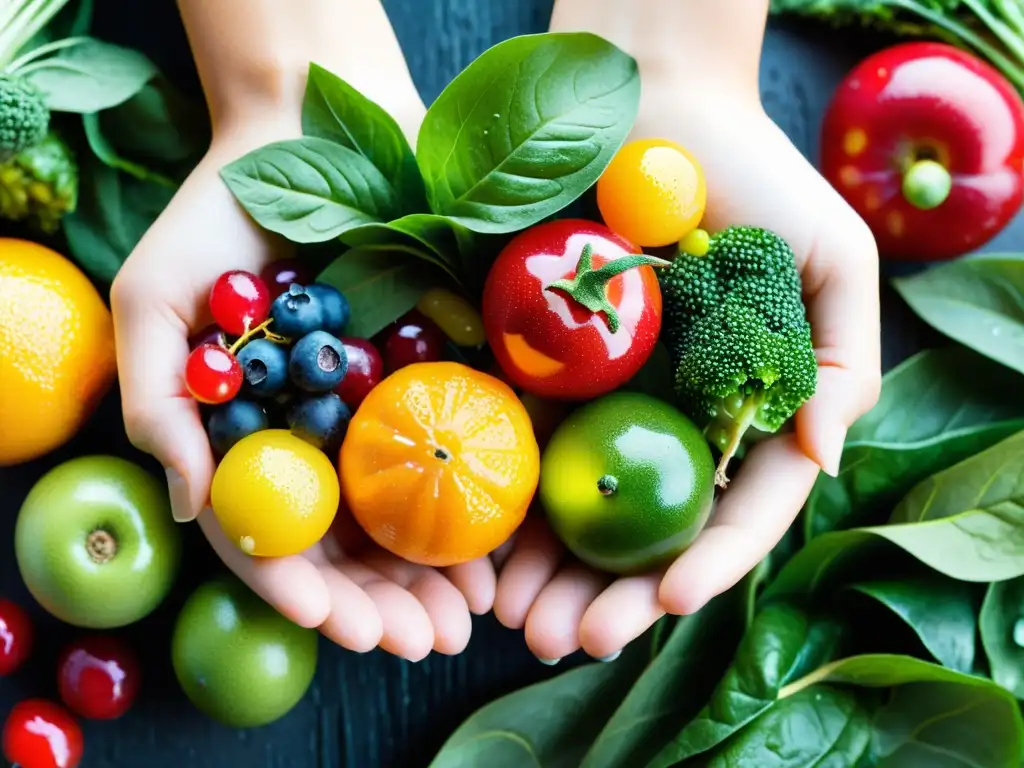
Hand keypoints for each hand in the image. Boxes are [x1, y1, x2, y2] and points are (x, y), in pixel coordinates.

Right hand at [110, 98, 495, 663]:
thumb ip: (160, 404)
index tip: (326, 621)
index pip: (273, 534)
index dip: (296, 586)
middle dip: (382, 603)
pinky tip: (503, 549)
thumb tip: (191, 504)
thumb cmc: (216, 214)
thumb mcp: (156, 301)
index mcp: (256, 436)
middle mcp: (324, 436)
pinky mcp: (444, 370)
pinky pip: (467, 449)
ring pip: (413, 514)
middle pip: (353, 542)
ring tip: (464, 621)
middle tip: (417, 644)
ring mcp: (385, 407)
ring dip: (438, 576)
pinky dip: (484, 504)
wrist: (309, 128)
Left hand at [493, 40, 881, 662]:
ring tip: (513, 621)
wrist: (652, 98)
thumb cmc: (753, 175)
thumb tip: (823, 450)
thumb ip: (842, 359)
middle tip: (566, 639)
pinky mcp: (525, 364)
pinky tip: (467, 548)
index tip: (668, 602)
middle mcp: (659, 419)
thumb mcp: (829, 260)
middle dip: (603, 594)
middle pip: (635, 530)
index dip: (704, 562)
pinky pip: (504, 441)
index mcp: (734, 411)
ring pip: (564, 506)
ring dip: (538, 571)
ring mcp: (589, 398)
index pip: (725, 510)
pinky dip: (488, 498)